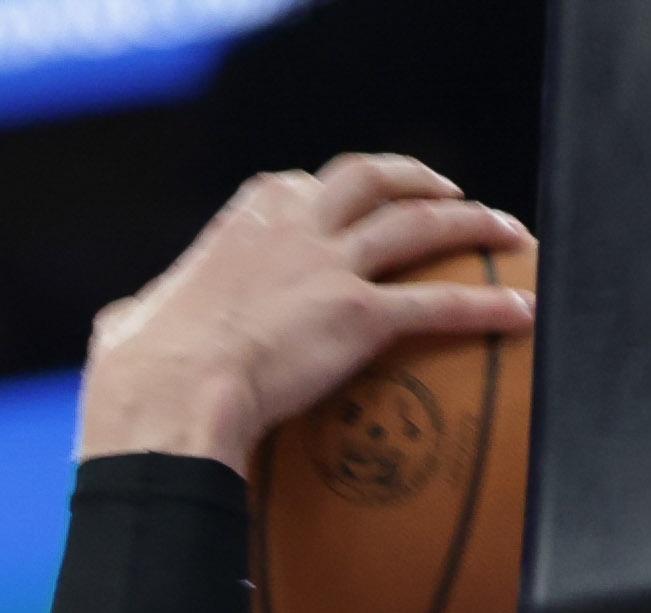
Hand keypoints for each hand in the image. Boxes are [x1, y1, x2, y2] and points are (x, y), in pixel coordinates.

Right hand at [76, 154, 534, 467]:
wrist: (169, 397)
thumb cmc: (139, 373)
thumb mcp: (132, 321)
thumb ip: (147, 310)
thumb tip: (129, 325)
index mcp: (246, 219)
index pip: (301, 186)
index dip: (334, 194)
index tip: (348, 207)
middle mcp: (297, 226)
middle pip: (373, 178)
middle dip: (417, 178)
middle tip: (446, 194)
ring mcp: (334, 266)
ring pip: (422, 223)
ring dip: (474, 223)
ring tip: (508, 235)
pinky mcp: (361, 316)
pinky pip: (440, 303)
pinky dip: (488, 305)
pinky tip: (521, 314)